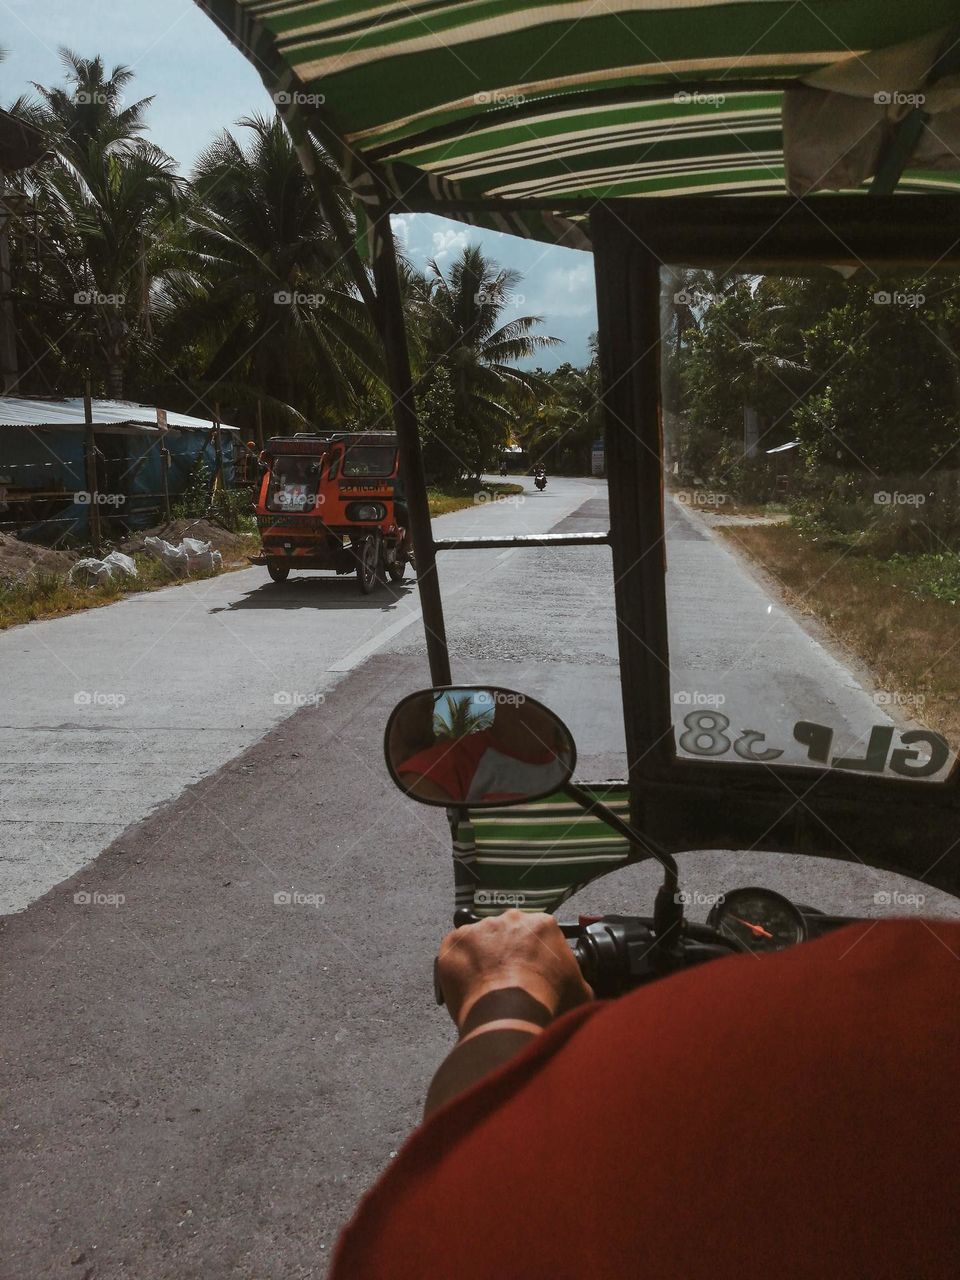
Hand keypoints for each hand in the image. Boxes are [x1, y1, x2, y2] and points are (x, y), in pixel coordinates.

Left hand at [437, 909, 592, 1029]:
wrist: (511, 1016)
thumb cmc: (546, 1003)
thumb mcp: (579, 991)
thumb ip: (577, 979)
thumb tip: (579, 987)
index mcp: (542, 924)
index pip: (538, 932)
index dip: (535, 953)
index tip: (532, 970)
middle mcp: (510, 918)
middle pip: (507, 932)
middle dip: (507, 951)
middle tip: (509, 979)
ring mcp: (479, 928)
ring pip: (480, 940)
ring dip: (482, 958)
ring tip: (487, 986)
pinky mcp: (454, 942)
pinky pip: (455, 951)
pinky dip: (459, 967)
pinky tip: (468, 986)